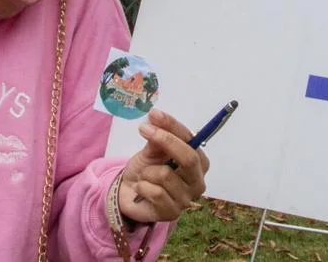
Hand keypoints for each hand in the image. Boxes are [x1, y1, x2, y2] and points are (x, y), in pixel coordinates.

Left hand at [117, 109, 209, 223]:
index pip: (192, 140)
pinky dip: (142, 186)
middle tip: (144, 129)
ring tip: (145, 176)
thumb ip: (157, 138)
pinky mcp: (172, 213)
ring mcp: (186, 199)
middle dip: (166, 141)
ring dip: (147, 171)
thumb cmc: (146, 169)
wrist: (128, 193)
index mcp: (199, 162)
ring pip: (165, 175)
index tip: (155, 114)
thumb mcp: (151, 150)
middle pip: (189, 157)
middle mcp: (198, 181)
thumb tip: (156, 117)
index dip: (173, 126)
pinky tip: (141, 190)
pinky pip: (155, 192)